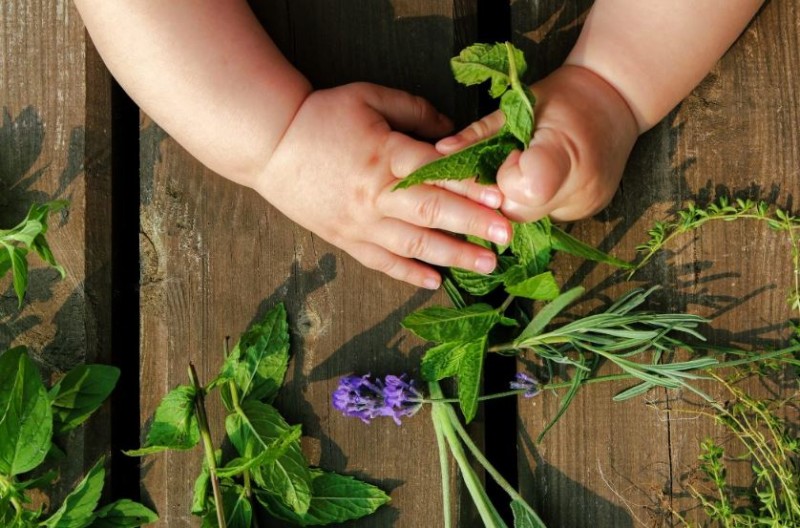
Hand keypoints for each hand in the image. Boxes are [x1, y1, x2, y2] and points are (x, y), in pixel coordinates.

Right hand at [254, 82, 511, 288]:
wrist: (269, 143)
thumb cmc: (322, 116)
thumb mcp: (371, 97)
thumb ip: (416, 112)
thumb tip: (454, 133)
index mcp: (385, 155)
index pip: (437, 173)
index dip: (471, 186)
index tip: (503, 198)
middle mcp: (375, 194)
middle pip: (431, 212)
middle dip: (472, 226)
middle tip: (507, 239)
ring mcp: (359, 222)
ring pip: (412, 245)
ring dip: (451, 256)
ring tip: (486, 268)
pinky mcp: (344, 238)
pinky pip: (381, 262)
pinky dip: (408, 275)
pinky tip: (434, 283)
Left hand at [436, 65, 638, 221]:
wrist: (616, 99)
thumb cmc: (565, 96)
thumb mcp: (519, 106)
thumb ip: (480, 134)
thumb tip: (439, 152)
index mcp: (564, 155)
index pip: (520, 190)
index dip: (504, 176)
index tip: (512, 153)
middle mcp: (580, 190)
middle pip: (517, 213)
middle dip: (501, 193)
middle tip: (512, 161)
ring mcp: (586, 206)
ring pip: (528, 219)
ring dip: (516, 199)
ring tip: (527, 167)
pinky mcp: (587, 213)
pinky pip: (544, 217)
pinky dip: (534, 202)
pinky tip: (541, 179)